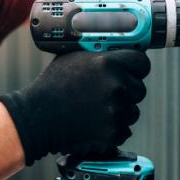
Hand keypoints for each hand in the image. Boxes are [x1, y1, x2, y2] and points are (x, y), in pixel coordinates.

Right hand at [0, 49, 149, 165]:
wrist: (37, 118)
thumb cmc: (53, 86)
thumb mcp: (73, 57)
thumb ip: (98, 53)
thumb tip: (115, 46)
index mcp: (108, 63)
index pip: (142, 63)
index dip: (136, 67)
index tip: (132, 70)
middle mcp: (116, 86)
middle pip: (139, 88)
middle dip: (127, 90)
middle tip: (107, 92)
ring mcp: (115, 111)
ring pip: (132, 111)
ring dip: (120, 110)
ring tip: (96, 108)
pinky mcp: (112, 133)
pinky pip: (124, 130)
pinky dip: (113, 129)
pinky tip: (95, 123)